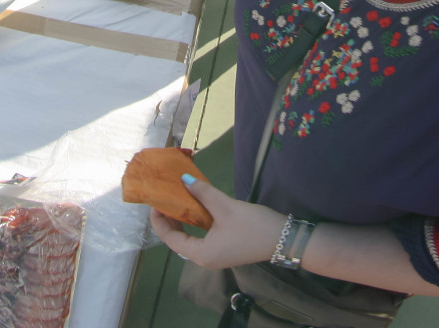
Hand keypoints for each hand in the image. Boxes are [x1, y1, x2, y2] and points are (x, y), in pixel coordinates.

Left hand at [148, 176, 285, 270]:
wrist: (284, 239)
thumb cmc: (253, 227)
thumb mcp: (226, 207)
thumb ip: (203, 193)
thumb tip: (183, 180)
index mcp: (202, 254)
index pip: (171, 239)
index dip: (159, 221)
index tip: (155, 202)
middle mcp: (205, 258)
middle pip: (178, 240)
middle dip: (169, 219)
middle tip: (164, 198)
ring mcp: (215, 255)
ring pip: (190, 237)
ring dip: (182, 219)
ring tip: (176, 200)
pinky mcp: (224, 248)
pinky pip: (201, 236)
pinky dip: (195, 222)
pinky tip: (196, 207)